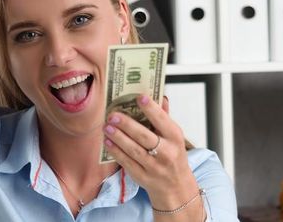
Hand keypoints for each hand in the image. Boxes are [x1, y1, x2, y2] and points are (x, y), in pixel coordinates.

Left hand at [104, 95, 200, 209]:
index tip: (139, 97)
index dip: (151, 109)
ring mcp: (154, 166)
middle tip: (113, 115)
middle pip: (145, 137)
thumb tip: (160, 97)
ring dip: (118, 137)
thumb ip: (165, 118)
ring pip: (133, 150)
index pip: (163, 121)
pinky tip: (107, 142)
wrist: (175, 186)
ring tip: (107, 126)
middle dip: (127, 125)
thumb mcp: (174, 137)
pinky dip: (116, 151)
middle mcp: (166, 153)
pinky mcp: (142, 176)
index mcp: (175, 139)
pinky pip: (126, 162)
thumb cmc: (173, 156)